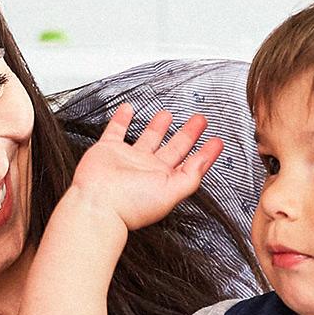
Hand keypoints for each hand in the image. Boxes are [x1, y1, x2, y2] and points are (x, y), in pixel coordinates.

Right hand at [64, 105, 221, 231]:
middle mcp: (148, 170)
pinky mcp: (108, 150)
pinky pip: (116, 131)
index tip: (216, 142)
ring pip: (148, 138)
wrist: (97, 203)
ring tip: (167, 114)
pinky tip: (128, 109)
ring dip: (158, 126)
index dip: (205, 153)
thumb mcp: (171, 192)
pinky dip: (121, 119)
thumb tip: (204, 160)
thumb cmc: (131, 205)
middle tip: (199, 121)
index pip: (191, 164)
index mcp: (165, 180)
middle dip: (188, 134)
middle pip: (174, 148)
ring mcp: (129, 159)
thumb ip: (190, 176)